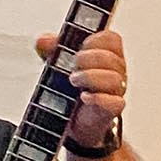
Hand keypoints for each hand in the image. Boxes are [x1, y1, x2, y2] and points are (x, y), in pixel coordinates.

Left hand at [37, 29, 126, 148]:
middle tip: (73, 66)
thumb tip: (44, 41)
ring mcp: (116, 91)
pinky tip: (84, 97)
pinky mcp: (112, 109)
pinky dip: (98, 98)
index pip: (111, 39)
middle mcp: (115, 71)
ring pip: (114, 78)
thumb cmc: (71, 90)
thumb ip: (51, 50)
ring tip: (73, 81)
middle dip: (88, 58)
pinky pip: (115, 102)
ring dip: (90, 77)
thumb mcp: (57, 65)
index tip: (80, 47)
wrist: (72, 121)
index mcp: (106, 55)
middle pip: (111, 57)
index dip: (95, 40)